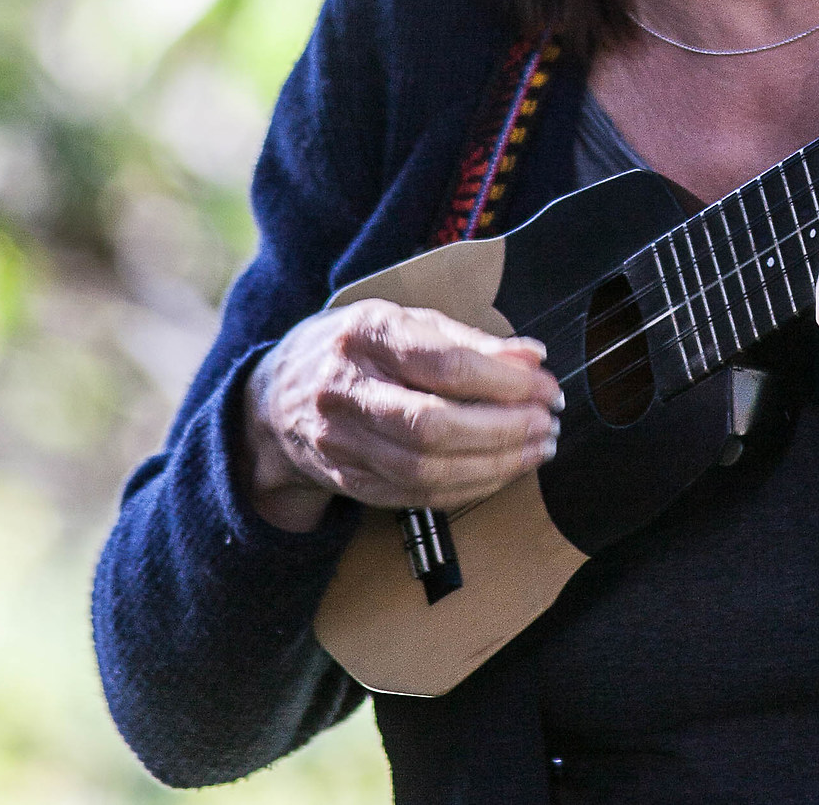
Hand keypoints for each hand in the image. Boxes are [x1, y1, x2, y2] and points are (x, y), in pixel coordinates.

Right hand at [242, 299, 562, 532]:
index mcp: (366, 336)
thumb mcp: (405, 322)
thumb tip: (532, 356)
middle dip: (504, 430)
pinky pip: (415, 496)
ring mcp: (341, 443)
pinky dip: (467, 488)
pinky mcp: (347, 481)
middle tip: (546, 423)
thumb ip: (469, 340)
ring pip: (425, 470)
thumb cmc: (355, 350)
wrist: (272, 400)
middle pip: (433, 426)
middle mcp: (346, 391)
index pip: (444, 365)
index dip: (505, 381)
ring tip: (536, 449)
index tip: (545, 386)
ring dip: (494, 465)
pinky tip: (500, 472)